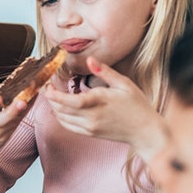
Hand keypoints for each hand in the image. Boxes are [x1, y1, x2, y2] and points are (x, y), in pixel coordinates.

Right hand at [0, 82, 29, 173]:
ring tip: (34, 96)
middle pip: (0, 119)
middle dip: (11, 111)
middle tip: (22, 103)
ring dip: (23, 109)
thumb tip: (4, 84)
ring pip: (12, 121)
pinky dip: (23, 112)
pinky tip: (30, 102)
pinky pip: (16, 123)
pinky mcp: (5, 137)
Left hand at [45, 58, 167, 159]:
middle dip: (50, 98)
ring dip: (54, 107)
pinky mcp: (90, 133)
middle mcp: (92, 117)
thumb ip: (105, 72)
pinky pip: (68, 126)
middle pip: (61, 109)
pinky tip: (61, 108)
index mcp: (99, 102)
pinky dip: (60, 117)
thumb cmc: (137, 105)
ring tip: (53, 95)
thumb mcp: (124, 84)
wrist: (145, 132)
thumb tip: (90, 59)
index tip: (48, 85)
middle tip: (48, 87)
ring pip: (62, 118)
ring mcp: (90, 127)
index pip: (69, 101)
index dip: (54, 95)